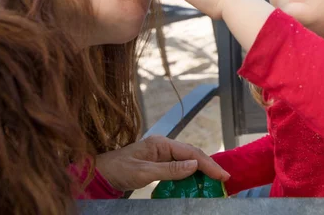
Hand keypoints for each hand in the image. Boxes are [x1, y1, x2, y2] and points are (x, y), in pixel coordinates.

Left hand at [96, 135, 229, 191]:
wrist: (99, 174)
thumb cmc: (118, 170)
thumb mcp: (144, 172)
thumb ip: (170, 169)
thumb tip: (194, 165)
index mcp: (161, 143)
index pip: (190, 152)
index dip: (208, 164)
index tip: (222, 175)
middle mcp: (164, 145)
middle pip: (192, 154)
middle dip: (208, 166)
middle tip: (224, 178)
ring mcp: (161, 153)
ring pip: (187, 160)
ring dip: (201, 170)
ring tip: (215, 180)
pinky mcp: (159, 162)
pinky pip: (179, 166)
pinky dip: (190, 174)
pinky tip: (196, 181)